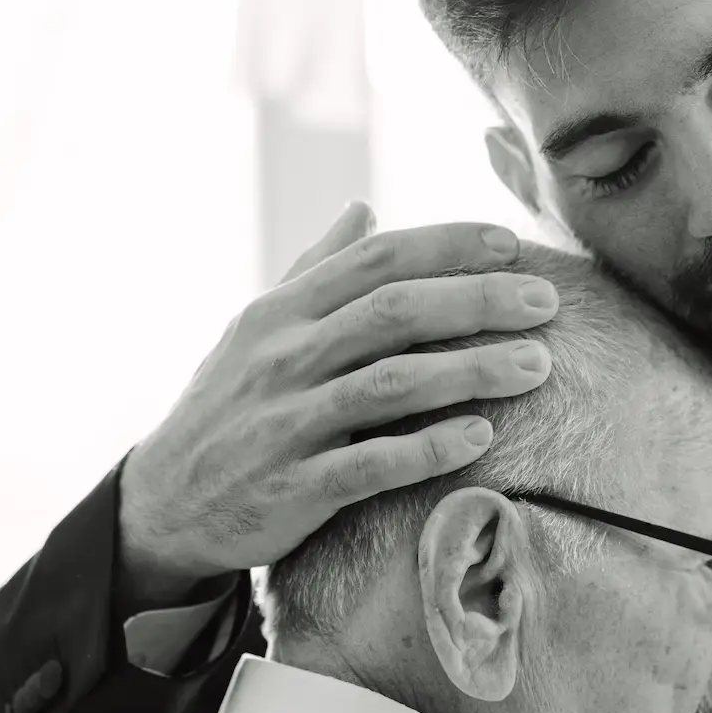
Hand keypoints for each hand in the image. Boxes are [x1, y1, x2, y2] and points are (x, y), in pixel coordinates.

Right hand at [117, 203, 557, 599]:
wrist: (163, 504)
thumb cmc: (229, 407)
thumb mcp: (258, 330)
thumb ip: (315, 270)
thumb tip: (363, 208)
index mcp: (282, 312)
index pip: (376, 261)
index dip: (447, 246)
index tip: (512, 244)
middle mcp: (284, 357)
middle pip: (393, 312)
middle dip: (477, 301)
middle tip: (548, 301)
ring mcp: (286, 423)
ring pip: (389, 384)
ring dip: (469, 371)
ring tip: (537, 366)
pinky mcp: (292, 488)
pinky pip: (368, 464)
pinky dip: (426, 448)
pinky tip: (481, 436)